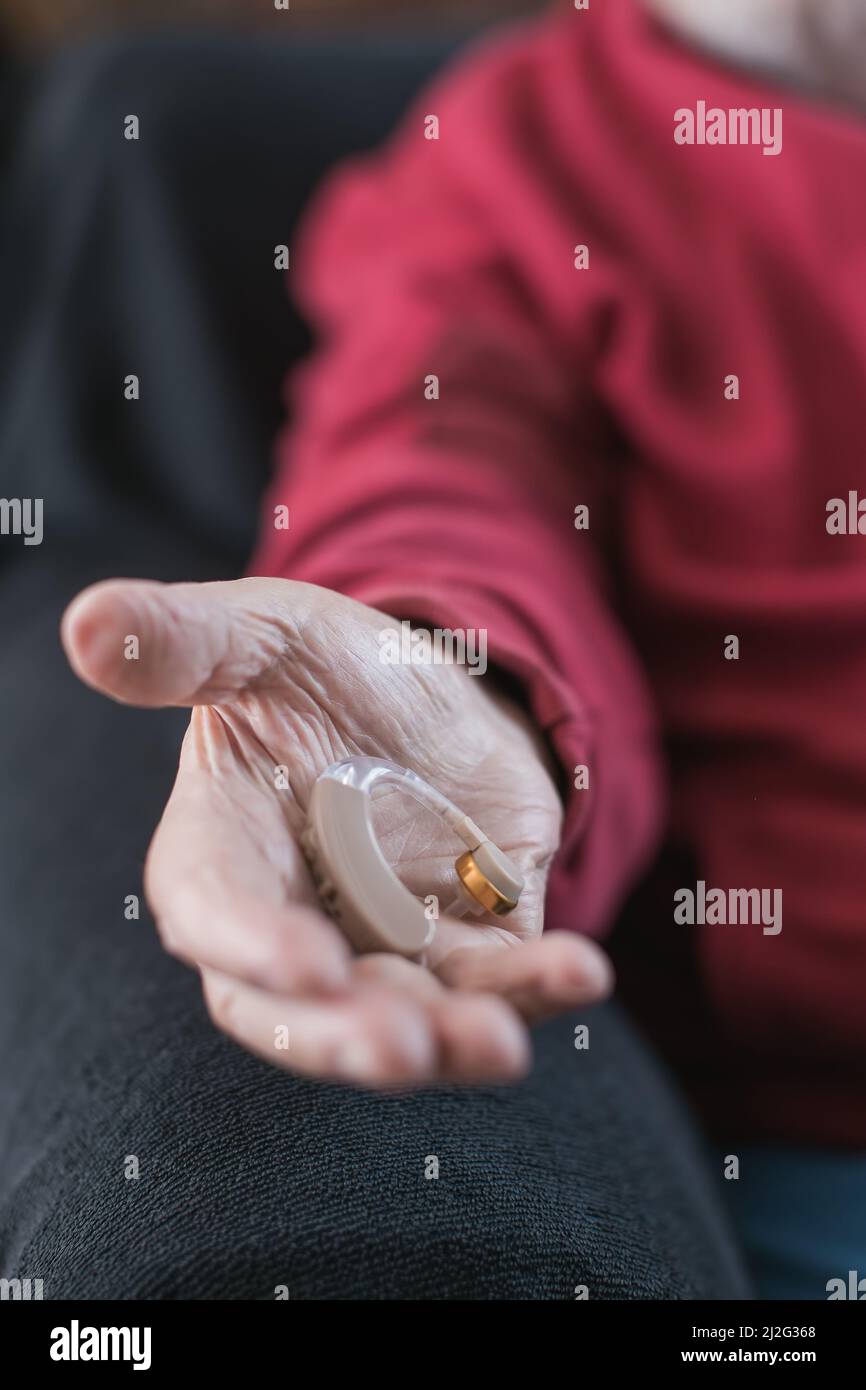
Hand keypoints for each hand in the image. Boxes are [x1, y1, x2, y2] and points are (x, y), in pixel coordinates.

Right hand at [62, 577, 611, 1085]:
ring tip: (499, 1044)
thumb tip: (83, 623)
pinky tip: (583, 976)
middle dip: (346, 1036)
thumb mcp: (264, 635)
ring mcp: (386, 939)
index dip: (252, 945)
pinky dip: (536, 986)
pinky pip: (497, 978)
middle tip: (398, 1048)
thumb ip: (184, 643)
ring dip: (448, 1038)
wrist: (433, 684)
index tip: (306, 964)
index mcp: (225, 848)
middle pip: (303, 1009)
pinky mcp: (468, 941)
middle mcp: (297, 916)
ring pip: (406, 1014)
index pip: (216, 912)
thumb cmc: (324, 664)